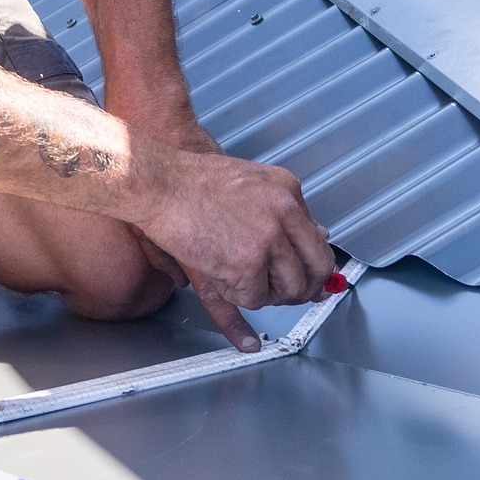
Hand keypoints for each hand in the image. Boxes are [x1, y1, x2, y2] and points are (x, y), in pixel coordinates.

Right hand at [131, 145, 333, 352]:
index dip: (315, 268)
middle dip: (302, 288)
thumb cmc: (193, 181)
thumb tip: (318, 234)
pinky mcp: (246, 263)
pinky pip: (255, 298)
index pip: (318, 241)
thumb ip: (284, 210)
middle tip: (284, 293)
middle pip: (315, 269)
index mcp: (288, 192)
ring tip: (242, 280)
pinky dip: (238, 296)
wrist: (161, 183)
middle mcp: (285, 214)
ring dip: (268, 293)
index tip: (314, 280)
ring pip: (288, 288)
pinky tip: (223, 278)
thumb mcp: (251, 183)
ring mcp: (268, 239)